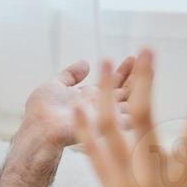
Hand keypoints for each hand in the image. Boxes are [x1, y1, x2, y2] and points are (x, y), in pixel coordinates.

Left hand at [21, 56, 137, 149]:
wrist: (37, 128)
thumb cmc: (41, 112)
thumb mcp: (55, 85)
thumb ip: (71, 75)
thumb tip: (85, 63)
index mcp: (89, 96)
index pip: (112, 82)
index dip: (123, 71)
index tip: (133, 57)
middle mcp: (99, 106)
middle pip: (124, 90)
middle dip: (136, 74)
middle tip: (146, 57)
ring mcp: (103, 116)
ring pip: (128, 100)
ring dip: (139, 85)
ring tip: (149, 68)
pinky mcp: (105, 125)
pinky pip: (127, 118)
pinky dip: (136, 108)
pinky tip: (146, 95)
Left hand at [73, 50, 186, 186]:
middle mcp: (154, 178)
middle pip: (145, 120)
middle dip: (144, 81)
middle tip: (146, 49)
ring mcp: (127, 184)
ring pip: (111, 131)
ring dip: (105, 94)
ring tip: (104, 63)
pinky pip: (94, 155)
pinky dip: (85, 128)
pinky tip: (80, 104)